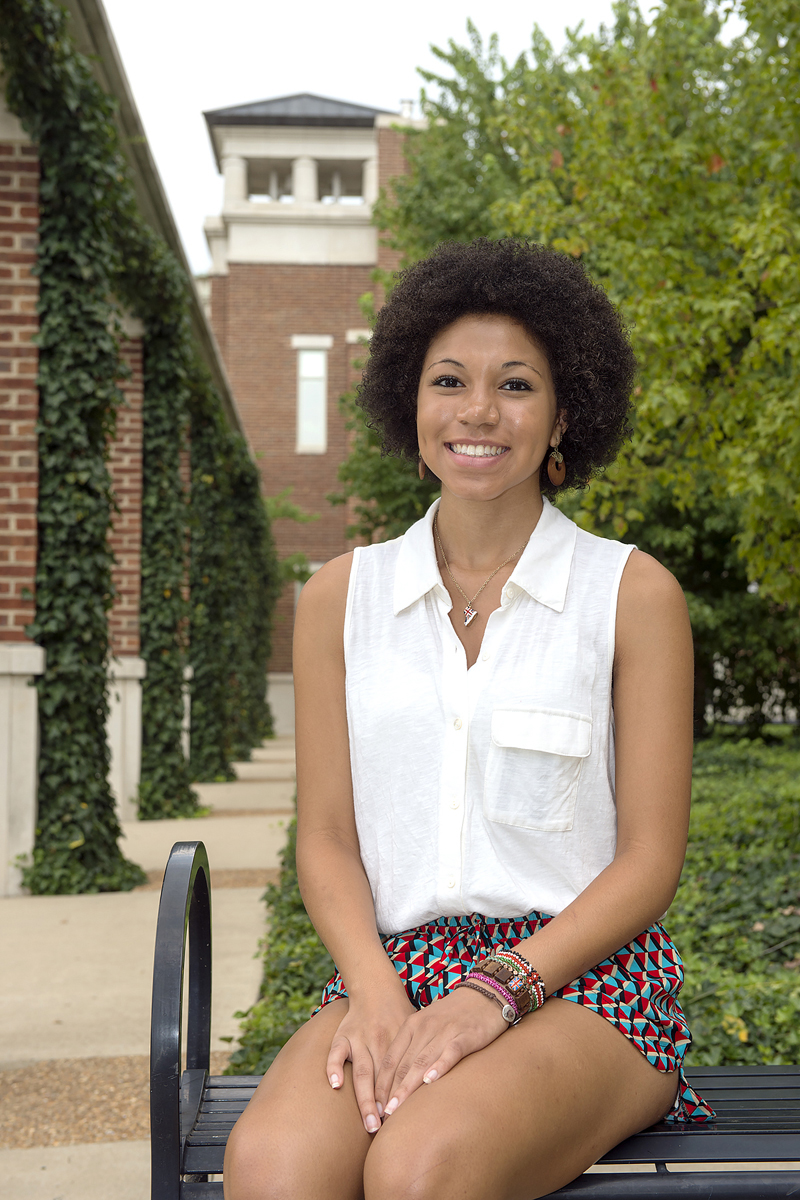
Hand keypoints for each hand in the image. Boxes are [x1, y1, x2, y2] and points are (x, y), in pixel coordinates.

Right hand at [326, 986, 415, 1133]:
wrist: (376, 987)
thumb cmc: (400, 1013)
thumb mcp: (418, 1027)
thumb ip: (425, 1050)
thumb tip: (442, 1076)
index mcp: (400, 1040)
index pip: (403, 1073)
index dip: (404, 1096)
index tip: (406, 1121)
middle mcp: (380, 1041)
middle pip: (383, 1078)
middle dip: (384, 1106)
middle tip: (387, 1131)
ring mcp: (360, 1038)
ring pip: (362, 1071)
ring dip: (365, 1098)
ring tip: (369, 1123)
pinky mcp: (342, 1034)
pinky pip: (335, 1052)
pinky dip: (333, 1067)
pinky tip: (336, 1086)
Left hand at [374, 985, 508, 1116]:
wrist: (485, 994)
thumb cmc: (453, 1016)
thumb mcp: (428, 1026)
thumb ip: (414, 1048)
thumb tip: (397, 1081)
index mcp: (412, 1026)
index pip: (391, 1059)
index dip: (381, 1084)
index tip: (374, 1107)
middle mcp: (425, 1027)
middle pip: (403, 1064)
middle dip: (390, 1092)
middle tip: (381, 1116)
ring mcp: (445, 1031)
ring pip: (421, 1062)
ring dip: (407, 1087)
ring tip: (397, 1109)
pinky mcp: (466, 1035)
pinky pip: (450, 1052)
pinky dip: (439, 1067)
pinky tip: (430, 1082)